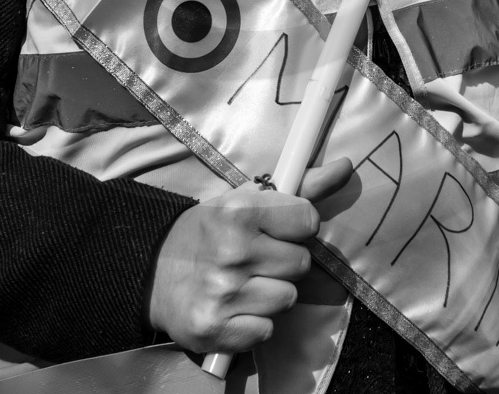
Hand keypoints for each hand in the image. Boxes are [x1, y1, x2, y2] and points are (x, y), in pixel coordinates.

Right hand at [146, 157, 352, 354]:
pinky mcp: (216, 329)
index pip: (308, 220)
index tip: (278, 228)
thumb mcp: (245, 199)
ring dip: (271, 293)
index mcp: (239, 210)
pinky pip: (267, 330)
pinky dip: (254, 322)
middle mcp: (233, 251)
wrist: (153, 269)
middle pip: (301, 263)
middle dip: (284, 261)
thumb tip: (346, 168)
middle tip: (256, 257)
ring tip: (244, 282)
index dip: (297, 226)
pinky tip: (234, 306)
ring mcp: (224, 292)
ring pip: (287, 299)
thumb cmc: (209, 231)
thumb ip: (300, 185)